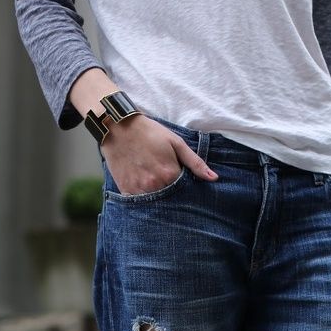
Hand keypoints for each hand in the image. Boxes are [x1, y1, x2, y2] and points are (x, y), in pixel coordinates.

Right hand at [100, 114, 217, 194]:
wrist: (118, 127)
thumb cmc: (149, 132)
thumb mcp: (176, 142)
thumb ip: (195, 162)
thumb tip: (213, 178)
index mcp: (169, 174)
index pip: (185, 192)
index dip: (186, 190)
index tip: (184, 186)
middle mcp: (155, 185)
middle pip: (170, 200)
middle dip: (173, 197)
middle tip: (169, 188)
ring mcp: (139, 189)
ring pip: (154, 204)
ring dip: (158, 200)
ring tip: (156, 188)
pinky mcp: (126, 190)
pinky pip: (138, 203)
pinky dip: (143, 200)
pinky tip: (145, 190)